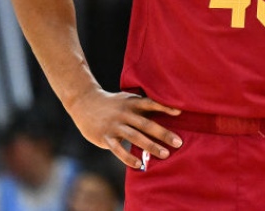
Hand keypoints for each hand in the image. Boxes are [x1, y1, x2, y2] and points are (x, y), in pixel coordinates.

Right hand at [68, 88, 182, 168]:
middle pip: (146, 124)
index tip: (179, 112)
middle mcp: (124, 113)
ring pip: (134, 137)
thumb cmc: (113, 104)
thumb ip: (143, 106)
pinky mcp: (105, 137)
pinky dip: (129, 158)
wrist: (85, 103)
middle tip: (178, 143)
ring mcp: (114, 125)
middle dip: (163, 134)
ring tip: (164, 154)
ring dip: (150, 146)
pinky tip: (140, 165)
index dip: (164, 107)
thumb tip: (168, 112)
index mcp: (131, 102)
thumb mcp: (127, 99)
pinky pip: (118, 149)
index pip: (150, 103)